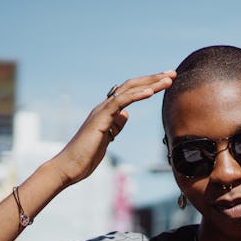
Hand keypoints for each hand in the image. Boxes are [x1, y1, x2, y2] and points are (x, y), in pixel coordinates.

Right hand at [48, 71, 175, 186]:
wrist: (68, 167)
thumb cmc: (85, 157)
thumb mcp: (107, 139)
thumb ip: (115, 126)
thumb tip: (126, 115)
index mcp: (107, 112)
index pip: (130, 92)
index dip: (149, 85)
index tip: (166, 81)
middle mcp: (104, 107)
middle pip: (132, 86)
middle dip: (153, 79)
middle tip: (172, 73)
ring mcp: (101, 111)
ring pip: (128, 90)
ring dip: (150, 84)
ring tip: (168, 80)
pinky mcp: (100, 119)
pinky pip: (120, 102)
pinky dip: (136, 95)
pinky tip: (150, 92)